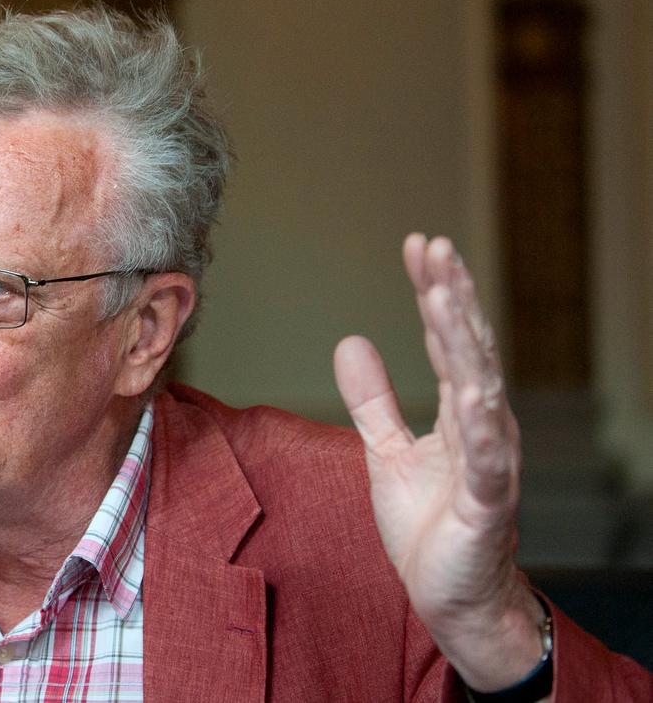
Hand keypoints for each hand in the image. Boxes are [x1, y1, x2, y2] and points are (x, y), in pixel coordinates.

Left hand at [333, 234, 546, 692]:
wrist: (451, 596)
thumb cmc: (430, 525)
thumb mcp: (388, 451)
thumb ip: (373, 399)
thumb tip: (352, 341)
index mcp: (460, 413)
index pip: (448, 339)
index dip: (435, 291)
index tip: (418, 244)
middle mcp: (482, 427)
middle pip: (468, 349)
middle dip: (453, 296)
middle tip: (435, 246)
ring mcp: (489, 462)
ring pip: (482, 389)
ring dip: (465, 342)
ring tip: (446, 294)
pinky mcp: (487, 503)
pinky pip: (488, 458)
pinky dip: (482, 424)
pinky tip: (475, 388)